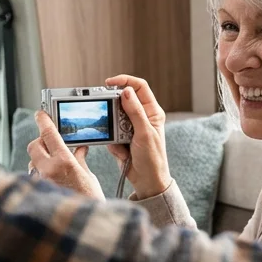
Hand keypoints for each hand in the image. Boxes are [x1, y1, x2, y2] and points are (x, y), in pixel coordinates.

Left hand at [27, 111, 103, 198]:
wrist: (83, 226)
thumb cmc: (90, 202)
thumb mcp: (88, 176)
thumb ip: (79, 160)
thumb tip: (79, 149)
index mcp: (64, 162)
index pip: (48, 134)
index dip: (43, 120)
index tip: (41, 113)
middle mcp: (48, 170)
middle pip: (34, 145)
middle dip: (40, 141)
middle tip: (51, 143)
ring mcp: (40, 181)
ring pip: (33, 161)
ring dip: (40, 160)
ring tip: (55, 166)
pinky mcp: (37, 191)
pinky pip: (35, 176)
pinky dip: (42, 174)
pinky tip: (52, 180)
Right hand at [105, 75, 171, 199]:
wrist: (146, 181)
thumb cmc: (153, 158)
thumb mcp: (145, 133)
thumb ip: (135, 111)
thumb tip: (127, 91)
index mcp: (152, 111)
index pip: (139, 87)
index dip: (125, 81)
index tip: (109, 83)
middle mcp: (141, 116)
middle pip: (121, 102)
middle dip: (115, 113)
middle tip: (115, 123)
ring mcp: (130, 127)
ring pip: (113, 119)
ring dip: (115, 132)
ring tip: (124, 145)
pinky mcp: (121, 138)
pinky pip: (110, 134)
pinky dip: (114, 144)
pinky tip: (123, 153)